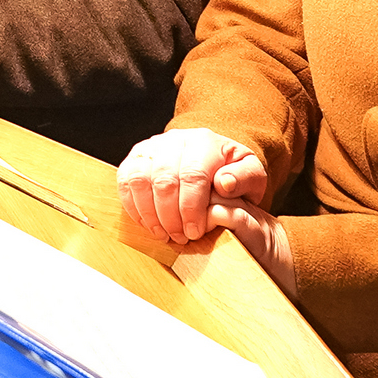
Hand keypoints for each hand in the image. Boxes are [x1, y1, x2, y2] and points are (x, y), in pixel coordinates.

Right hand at [115, 127, 271, 249]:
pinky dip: (134, 207)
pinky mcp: (135, 158)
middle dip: (170, 217)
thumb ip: (245, 179)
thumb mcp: (252, 176)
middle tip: (179, 238)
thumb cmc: (231, 173)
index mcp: (205, 142)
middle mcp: (175, 139)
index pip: (193, 176)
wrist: (210, 159)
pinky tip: (148, 224)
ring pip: (141, 181)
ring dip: (150, 214)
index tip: (194, 233)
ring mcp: (151, 147)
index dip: (191, 209)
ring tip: (164, 234)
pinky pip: (125, 182)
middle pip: (164, 180)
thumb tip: (224, 183)